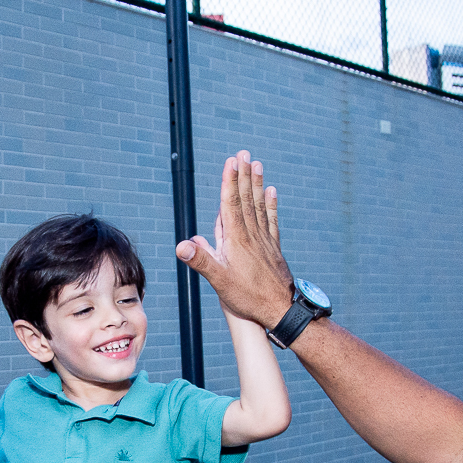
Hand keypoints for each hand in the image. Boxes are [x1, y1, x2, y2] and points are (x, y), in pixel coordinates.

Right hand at [176, 151, 292, 329]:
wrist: (280, 309)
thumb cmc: (248, 298)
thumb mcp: (220, 282)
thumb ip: (201, 261)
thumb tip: (181, 245)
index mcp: (237, 240)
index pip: (231, 204)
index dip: (230, 182)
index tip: (231, 161)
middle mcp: (252, 236)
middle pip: (246, 200)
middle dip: (244, 176)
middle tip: (244, 153)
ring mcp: (264, 241)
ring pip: (259, 206)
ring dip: (257, 184)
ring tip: (257, 164)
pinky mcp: (273, 248)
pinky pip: (271, 220)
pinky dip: (270, 205)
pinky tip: (272, 192)